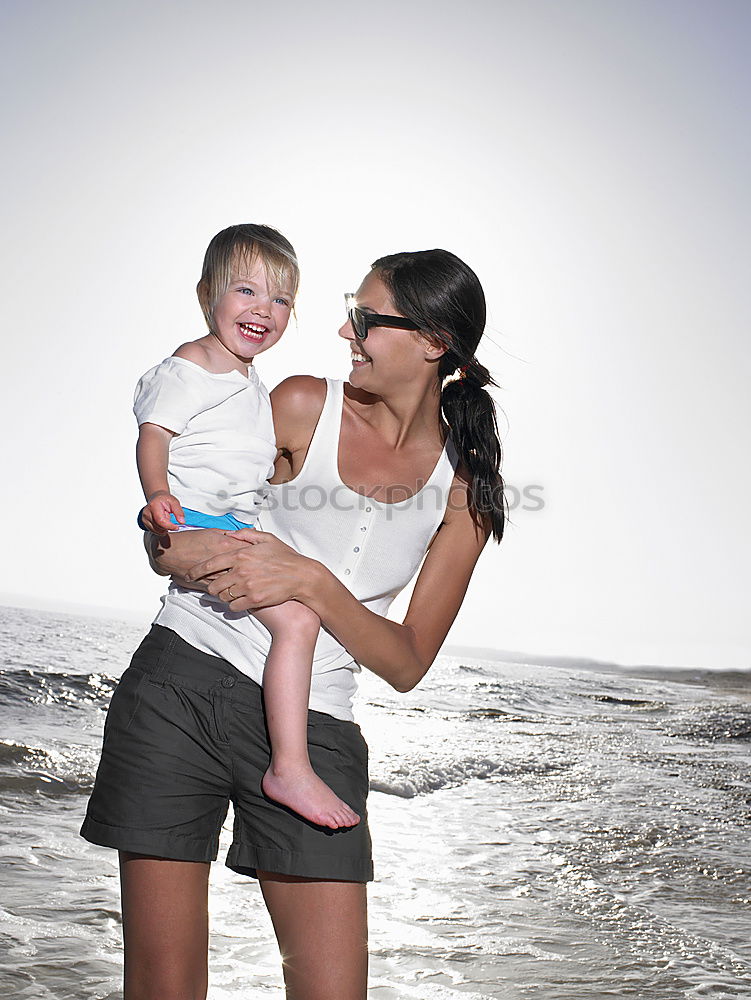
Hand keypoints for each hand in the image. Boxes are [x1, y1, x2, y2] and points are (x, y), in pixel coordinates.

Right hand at [141, 491, 184, 534]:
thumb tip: (182, 522)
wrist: (156, 498)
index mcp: (154, 506)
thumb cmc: (164, 499)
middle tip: (169, 517)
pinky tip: (161, 521)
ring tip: (165, 518)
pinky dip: (160, 529)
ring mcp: (144, 518)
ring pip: (157, 531)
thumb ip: (179, 512)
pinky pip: (154, 531)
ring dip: (164, 528)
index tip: (177, 527)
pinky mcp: (144, 523)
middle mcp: (147, 513)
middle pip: (159, 527)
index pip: (161, 520)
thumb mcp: (174, 502)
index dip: (169, 526)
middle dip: (168, 526)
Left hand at [185, 529, 317, 610]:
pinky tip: (238, 601)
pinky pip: (233, 606)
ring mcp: (247, 586)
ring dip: (223, 596)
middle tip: (214, 587)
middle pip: (213, 583)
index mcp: (241, 554)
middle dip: (210, 586)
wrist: (301, 576)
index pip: (210, 564)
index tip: (188, 574)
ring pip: (222, 596)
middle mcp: (241, 570)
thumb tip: (230, 533)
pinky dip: (233, 605)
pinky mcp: (254, 599)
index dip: (196, 571)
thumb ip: (246, 535)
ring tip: (228, 593)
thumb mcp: (267, 539)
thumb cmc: (286, 557)